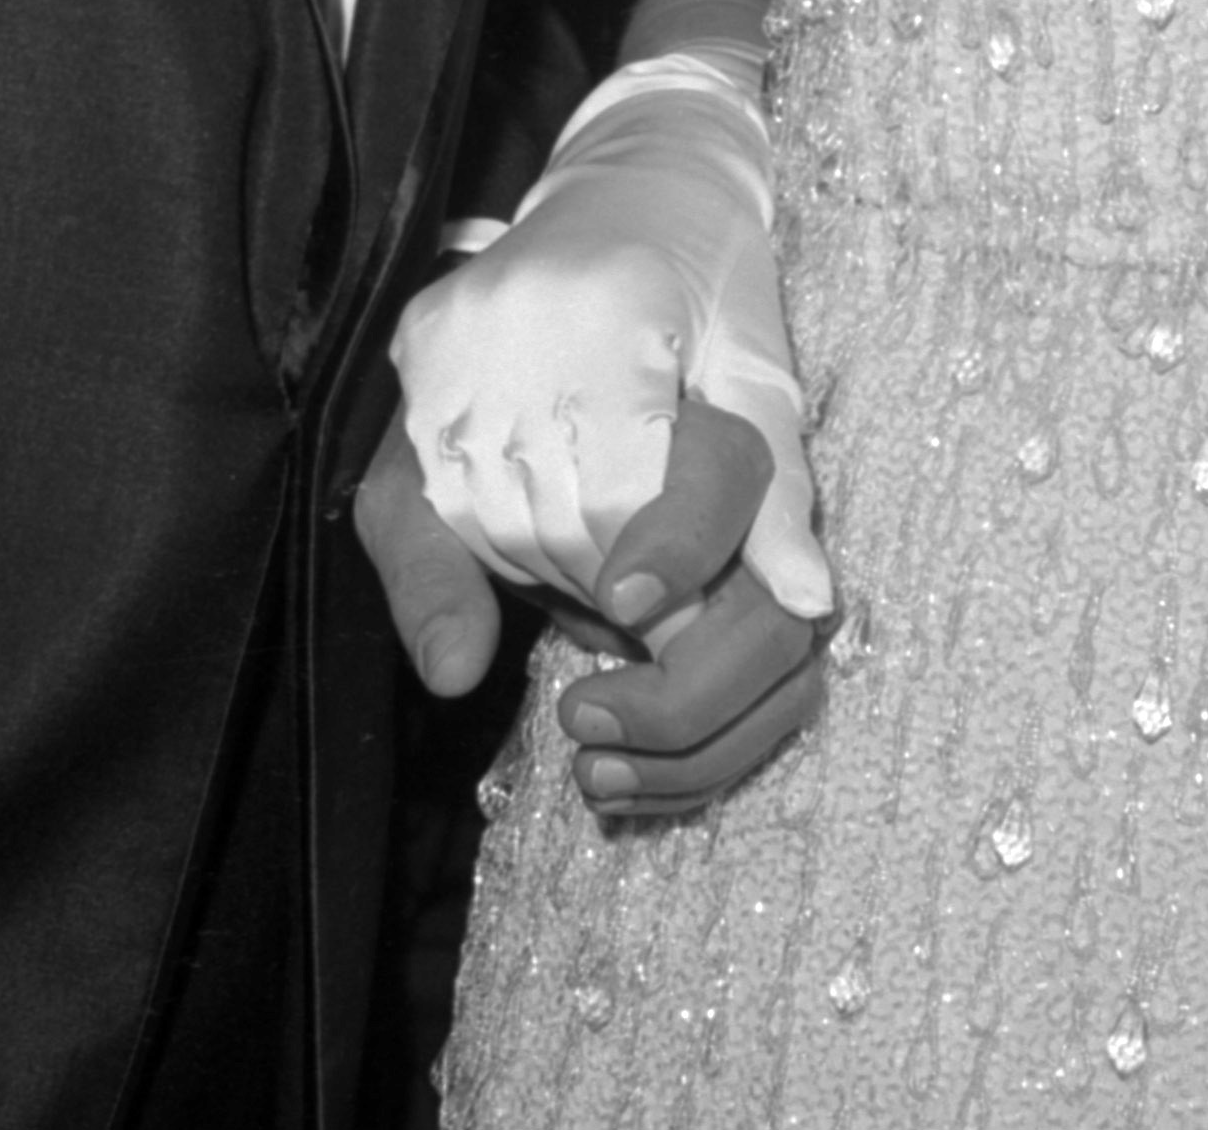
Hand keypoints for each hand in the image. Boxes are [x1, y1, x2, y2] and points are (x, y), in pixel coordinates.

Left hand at [354, 402, 831, 813]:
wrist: (495, 450)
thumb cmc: (463, 460)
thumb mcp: (419, 494)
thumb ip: (430, 565)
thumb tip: (452, 669)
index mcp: (669, 423)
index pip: (728, 467)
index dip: (690, 538)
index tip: (618, 601)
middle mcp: (737, 500)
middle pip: (780, 603)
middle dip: (693, 689)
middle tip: (580, 714)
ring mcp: (753, 576)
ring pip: (788, 673)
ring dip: (701, 748)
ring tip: (592, 769)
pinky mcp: (744, 641)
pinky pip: (766, 716)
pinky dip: (697, 769)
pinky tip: (612, 783)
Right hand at [386, 50, 830, 624]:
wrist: (638, 170)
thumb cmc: (716, 269)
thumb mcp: (763, 369)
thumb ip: (777, 491)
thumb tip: (807, 603)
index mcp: (616, 305)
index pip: (616, 494)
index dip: (651, 571)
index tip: (667, 618)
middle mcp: (515, 311)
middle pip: (544, 515)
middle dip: (599, 580)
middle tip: (651, 599)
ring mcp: (452, 325)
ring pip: (478, 515)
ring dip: (540, 565)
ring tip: (600, 554)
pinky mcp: (416, 340)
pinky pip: (428, 484)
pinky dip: (483, 529)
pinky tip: (539, 520)